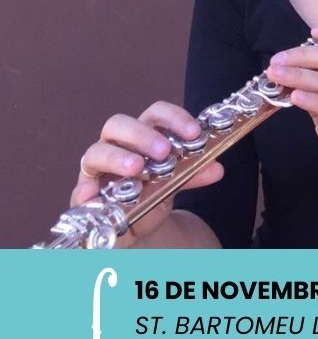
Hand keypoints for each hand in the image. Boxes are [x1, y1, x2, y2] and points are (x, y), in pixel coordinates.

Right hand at [71, 102, 223, 245]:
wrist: (134, 225)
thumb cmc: (153, 193)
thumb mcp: (177, 182)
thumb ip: (195, 173)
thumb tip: (216, 168)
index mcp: (143, 134)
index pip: (155, 113)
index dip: (174, 118)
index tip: (193, 133)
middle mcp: (117, 145)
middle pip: (118, 124)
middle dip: (141, 135)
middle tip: (163, 151)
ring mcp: (97, 168)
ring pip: (96, 152)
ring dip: (117, 158)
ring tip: (136, 168)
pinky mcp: (84, 194)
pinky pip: (79, 189)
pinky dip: (85, 192)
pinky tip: (94, 197)